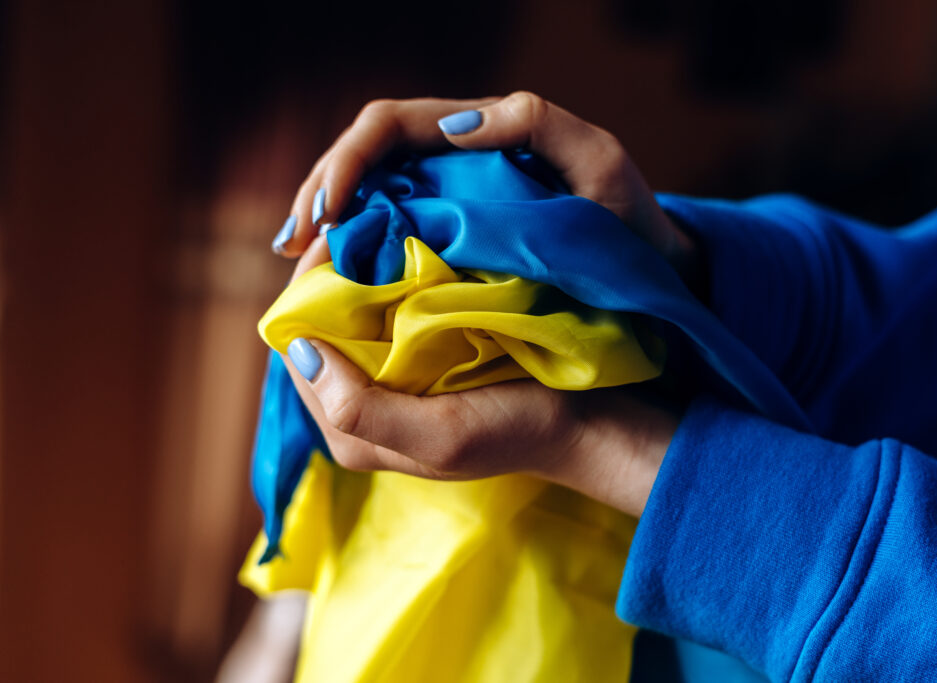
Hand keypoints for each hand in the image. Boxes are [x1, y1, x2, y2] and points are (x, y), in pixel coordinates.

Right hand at [271, 92, 693, 271]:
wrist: (653, 269)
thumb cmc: (630, 218)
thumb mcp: (598, 162)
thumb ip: (535, 124)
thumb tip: (451, 124)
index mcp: (479, 129)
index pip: (390, 127)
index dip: (348, 162)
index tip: (326, 212)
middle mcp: (456, 156)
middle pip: (365, 159)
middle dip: (321, 193)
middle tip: (293, 245)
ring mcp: (452, 196)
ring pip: (370, 196)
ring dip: (327, 223)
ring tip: (297, 264)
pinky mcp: (454, 236)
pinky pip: (392, 234)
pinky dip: (358, 253)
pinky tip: (335, 282)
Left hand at [274, 93, 690, 515]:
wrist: (583, 424)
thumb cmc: (517, 430)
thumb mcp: (440, 436)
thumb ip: (360, 409)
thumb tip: (300, 350)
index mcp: (349, 431)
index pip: (297, 351)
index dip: (306, 292)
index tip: (337, 240)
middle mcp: (358, 406)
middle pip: (317, 329)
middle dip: (330, 277)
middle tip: (362, 224)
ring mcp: (389, 381)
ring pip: (348, 316)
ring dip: (358, 274)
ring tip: (380, 229)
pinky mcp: (419, 362)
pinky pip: (384, 315)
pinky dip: (388, 283)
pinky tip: (407, 253)